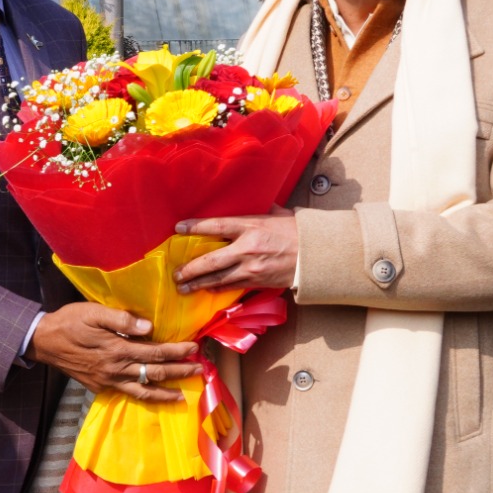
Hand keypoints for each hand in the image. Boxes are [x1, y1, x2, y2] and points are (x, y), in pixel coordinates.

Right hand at [25, 302, 199, 403]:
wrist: (44, 341)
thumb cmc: (69, 321)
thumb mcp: (93, 312)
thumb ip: (121, 320)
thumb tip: (149, 327)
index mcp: (117, 349)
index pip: (155, 351)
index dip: (177, 351)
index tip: (194, 348)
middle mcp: (116, 369)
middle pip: (155, 372)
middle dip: (179, 371)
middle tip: (199, 370)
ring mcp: (108, 381)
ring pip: (143, 390)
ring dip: (165, 392)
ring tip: (182, 395)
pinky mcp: (101, 386)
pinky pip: (128, 394)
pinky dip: (144, 397)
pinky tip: (153, 395)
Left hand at [173, 211, 299, 294]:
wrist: (317, 255)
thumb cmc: (297, 231)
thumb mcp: (277, 214)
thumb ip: (258, 211)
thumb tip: (249, 202)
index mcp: (251, 226)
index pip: (217, 226)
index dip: (195, 227)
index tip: (178, 228)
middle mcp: (247, 249)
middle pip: (211, 260)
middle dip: (190, 268)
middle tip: (176, 273)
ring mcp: (252, 268)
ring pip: (218, 279)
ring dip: (198, 284)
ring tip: (183, 288)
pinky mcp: (257, 282)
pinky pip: (232, 287)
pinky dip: (217, 289)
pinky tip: (206, 290)